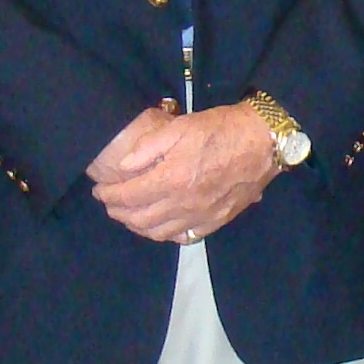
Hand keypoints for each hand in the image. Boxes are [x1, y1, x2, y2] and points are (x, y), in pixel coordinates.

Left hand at [91, 102, 278, 242]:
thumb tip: (125, 165)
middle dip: (118, 212)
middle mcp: (184, 204)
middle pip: (139, 219)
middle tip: (110, 202)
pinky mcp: (216, 221)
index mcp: (172, 179)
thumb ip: (149, 147)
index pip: (128, 196)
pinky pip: (184, 237)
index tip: (100, 190)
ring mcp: (201, 216)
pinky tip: (160, 223)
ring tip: (130, 214)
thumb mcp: (181, 127)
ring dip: (137, 226)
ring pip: (159, 233)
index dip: (109, 195)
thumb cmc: (221, 129)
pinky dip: (165, 234)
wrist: (263, 141)